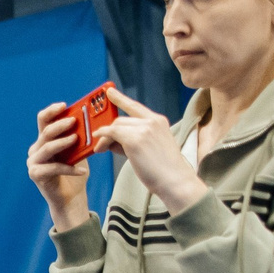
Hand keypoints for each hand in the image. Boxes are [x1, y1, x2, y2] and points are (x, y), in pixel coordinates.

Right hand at [25, 102, 92, 224]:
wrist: (70, 198)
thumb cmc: (74, 173)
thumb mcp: (78, 152)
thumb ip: (79, 138)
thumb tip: (92, 122)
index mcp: (44, 140)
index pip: (43, 120)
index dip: (52, 111)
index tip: (65, 105)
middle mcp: (36, 149)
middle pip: (45, 132)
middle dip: (60, 125)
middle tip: (74, 121)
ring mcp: (33, 162)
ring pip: (47, 148)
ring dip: (62, 142)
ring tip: (76, 139)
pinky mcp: (35, 174)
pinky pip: (53, 168)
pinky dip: (69, 168)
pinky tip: (82, 170)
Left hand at [94, 88, 203, 212]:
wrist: (175, 181)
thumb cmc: (163, 170)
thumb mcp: (150, 149)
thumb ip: (133, 140)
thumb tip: (112, 141)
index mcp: (159, 122)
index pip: (135, 107)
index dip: (120, 99)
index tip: (109, 92)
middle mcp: (152, 121)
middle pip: (121, 120)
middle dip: (109, 131)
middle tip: (101, 143)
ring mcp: (144, 128)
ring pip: (115, 127)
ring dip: (105, 139)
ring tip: (100, 150)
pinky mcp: (135, 139)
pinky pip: (111, 134)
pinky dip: (102, 139)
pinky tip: (98, 146)